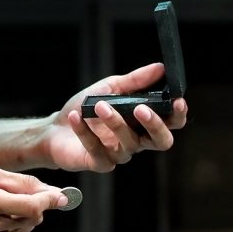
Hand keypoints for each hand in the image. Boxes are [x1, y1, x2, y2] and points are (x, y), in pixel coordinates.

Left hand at [49, 62, 188, 172]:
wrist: (54, 128)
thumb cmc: (85, 108)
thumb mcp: (109, 89)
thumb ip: (135, 81)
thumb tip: (160, 68)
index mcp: (142, 123)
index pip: (171, 124)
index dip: (178, 115)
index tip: (177, 101)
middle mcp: (136, 141)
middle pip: (161, 141)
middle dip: (155, 125)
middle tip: (140, 108)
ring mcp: (119, 154)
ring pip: (128, 143)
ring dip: (115, 122)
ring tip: (98, 105)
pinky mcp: (100, 163)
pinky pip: (98, 150)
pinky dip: (86, 132)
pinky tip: (76, 117)